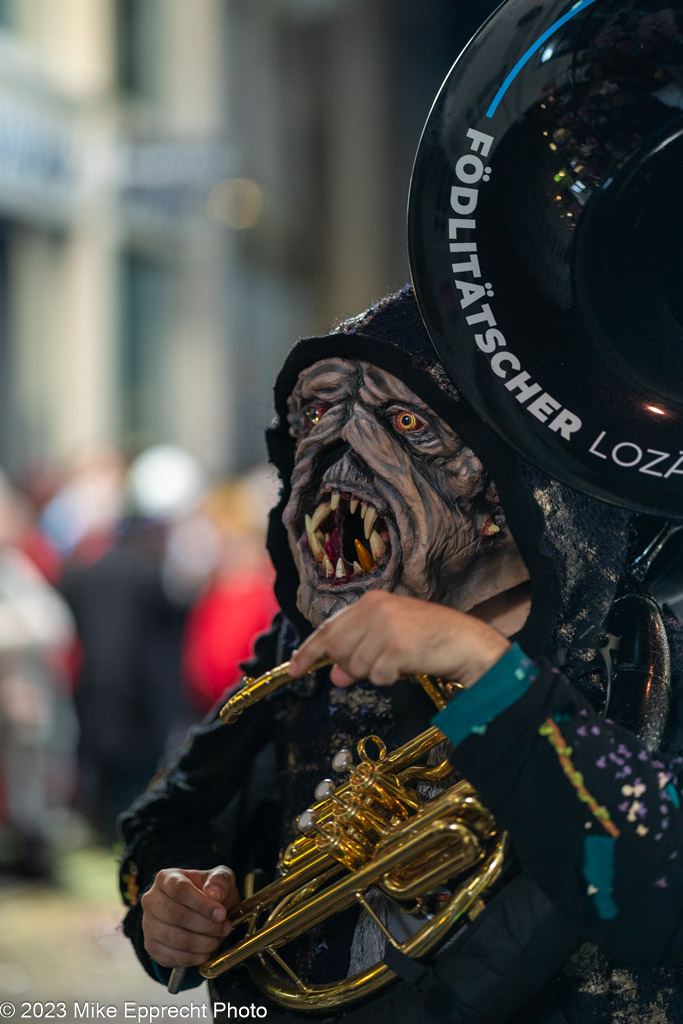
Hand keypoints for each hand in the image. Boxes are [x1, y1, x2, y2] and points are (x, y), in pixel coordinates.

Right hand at [141, 865, 239, 968]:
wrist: (202, 911)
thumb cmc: (210, 892)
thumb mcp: (221, 878)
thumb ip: (220, 881)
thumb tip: (214, 894)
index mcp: (166, 878)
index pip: (180, 890)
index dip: (202, 904)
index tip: (221, 913)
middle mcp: (151, 900)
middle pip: (175, 915)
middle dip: (205, 925)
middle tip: (224, 928)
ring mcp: (148, 924)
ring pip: (175, 938)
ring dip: (202, 943)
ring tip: (218, 939)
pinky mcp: (151, 947)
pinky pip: (171, 957)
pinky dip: (193, 958)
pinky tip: (206, 951)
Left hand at [288, 591, 510, 689]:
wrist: (468, 643)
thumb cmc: (432, 639)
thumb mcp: (390, 642)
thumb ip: (359, 653)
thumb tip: (336, 676)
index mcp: (372, 601)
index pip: (328, 628)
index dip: (309, 651)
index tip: (294, 670)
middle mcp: (376, 609)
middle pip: (338, 650)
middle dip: (350, 665)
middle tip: (378, 665)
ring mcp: (387, 627)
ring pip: (355, 666)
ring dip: (376, 673)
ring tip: (400, 661)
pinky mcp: (398, 646)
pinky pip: (377, 676)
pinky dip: (391, 678)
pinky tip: (409, 666)